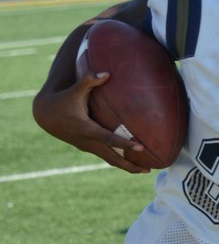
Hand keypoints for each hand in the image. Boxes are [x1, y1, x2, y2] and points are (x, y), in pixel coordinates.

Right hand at [33, 74, 151, 172]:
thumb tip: (107, 73)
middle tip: (148, 171)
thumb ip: (90, 80)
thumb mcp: (75, 90)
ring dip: (126, 166)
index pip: (109, 139)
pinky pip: (105, 156)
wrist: (45, 115)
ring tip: (144, 170)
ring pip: (110, 160)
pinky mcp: (87, 147)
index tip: (141, 148)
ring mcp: (87, 146)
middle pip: (113, 158)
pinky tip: (130, 160)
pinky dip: (118, 160)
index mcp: (87, 129)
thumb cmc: (62, 100)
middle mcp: (88, 141)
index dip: (125, 144)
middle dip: (130, 165)